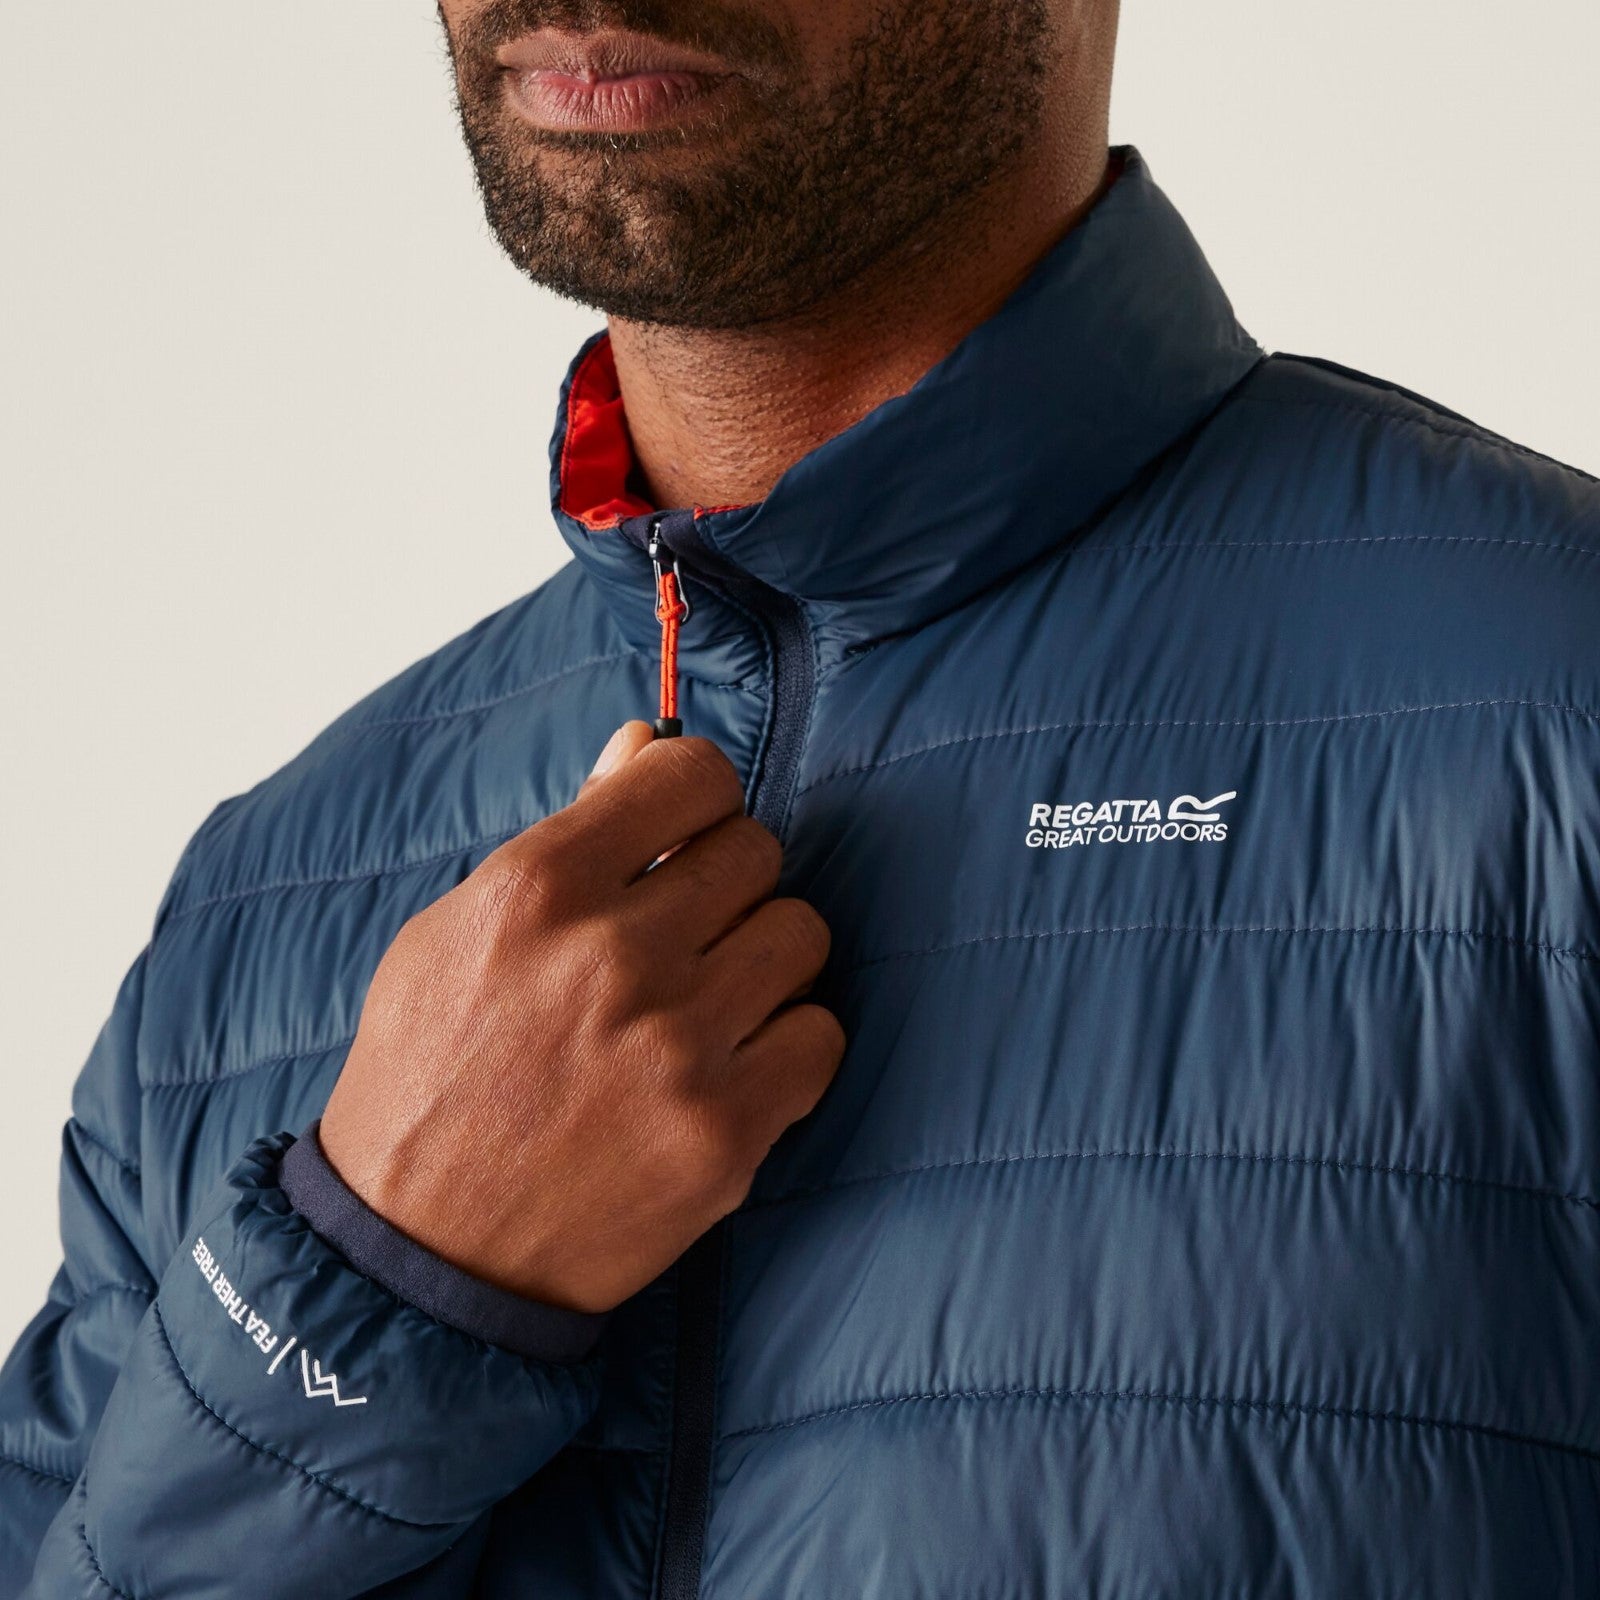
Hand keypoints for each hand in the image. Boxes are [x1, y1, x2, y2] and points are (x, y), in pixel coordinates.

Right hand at [317, 722, 844, 1313]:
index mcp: (539, 887)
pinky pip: (820, 1035)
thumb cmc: (431, 1076)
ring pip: (801, 935)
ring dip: (764, 959)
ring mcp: (677, 1046)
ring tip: (710, 999)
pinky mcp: (724, 1131)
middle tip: (689, 932)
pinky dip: (789, 1044)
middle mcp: (614, 955)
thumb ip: (568, 832)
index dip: (700, 797)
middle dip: (728, 881)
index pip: (693, 774)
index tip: (690, 832)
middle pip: (757, 852)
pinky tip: (734, 1063)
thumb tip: (649, 744)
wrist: (421, 1254)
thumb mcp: (457, 932)